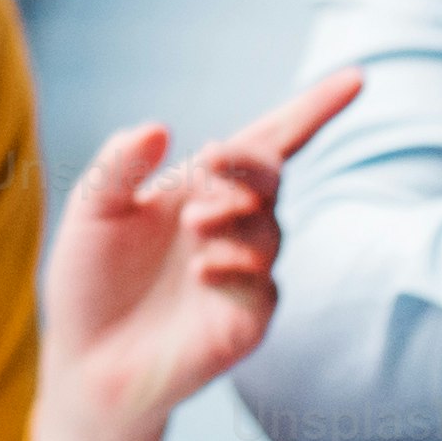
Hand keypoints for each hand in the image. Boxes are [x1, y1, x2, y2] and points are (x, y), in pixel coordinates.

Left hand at [31, 73, 363, 440]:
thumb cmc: (88, 282)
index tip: (357, 77)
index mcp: (200, 187)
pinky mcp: (246, 320)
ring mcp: (243, 273)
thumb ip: (119, 165)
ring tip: (194, 227)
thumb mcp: (92, 211)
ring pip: (269, 228)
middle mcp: (230, 224)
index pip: (268, 140)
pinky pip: (265, 287)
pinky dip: (238, 268)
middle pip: (269, 176)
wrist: (84, 362)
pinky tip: (203, 271)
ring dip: (237, 215)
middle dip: (247, 163)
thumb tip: (160, 127)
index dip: (313, 109)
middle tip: (208, 161)